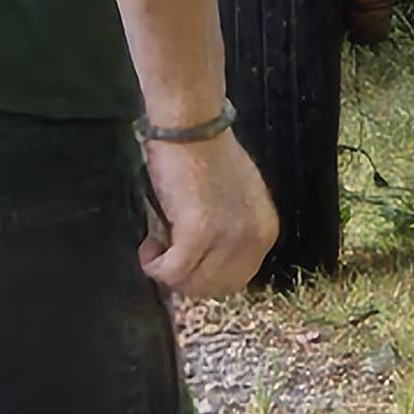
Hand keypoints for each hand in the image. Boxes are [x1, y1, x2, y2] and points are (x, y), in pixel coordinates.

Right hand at [138, 129, 278, 300]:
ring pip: (192, 284)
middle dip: (186, 278)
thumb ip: (231, 230)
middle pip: (215, 288)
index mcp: (265, 230)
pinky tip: (148, 248)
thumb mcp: (235, 198)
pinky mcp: (198, 236)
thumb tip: (208, 262)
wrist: (191, 125)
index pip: (235, 279)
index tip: (184, 261)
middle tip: (166, 256)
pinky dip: (154, 266)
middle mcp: (253, 239)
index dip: (205, 276)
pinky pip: (171, 272)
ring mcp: (227, 239)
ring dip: (168, 272)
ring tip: (156, 243)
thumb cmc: (206, 153)